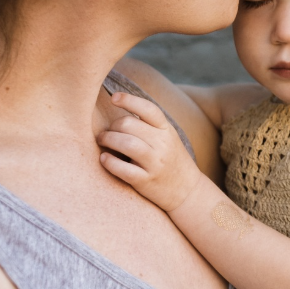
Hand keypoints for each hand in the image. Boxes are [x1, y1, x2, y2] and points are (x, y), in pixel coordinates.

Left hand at [97, 92, 201, 210]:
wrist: (187, 190)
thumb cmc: (171, 160)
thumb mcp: (167, 138)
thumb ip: (149, 125)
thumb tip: (121, 110)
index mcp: (166, 130)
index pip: (148, 108)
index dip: (129, 100)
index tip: (113, 97)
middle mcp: (162, 144)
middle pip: (129, 124)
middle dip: (112, 126)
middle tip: (106, 132)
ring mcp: (155, 163)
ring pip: (126, 143)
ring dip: (108, 139)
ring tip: (102, 141)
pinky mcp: (146, 181)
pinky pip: (123, 169)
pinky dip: (109, 162)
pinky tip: (104, 158)